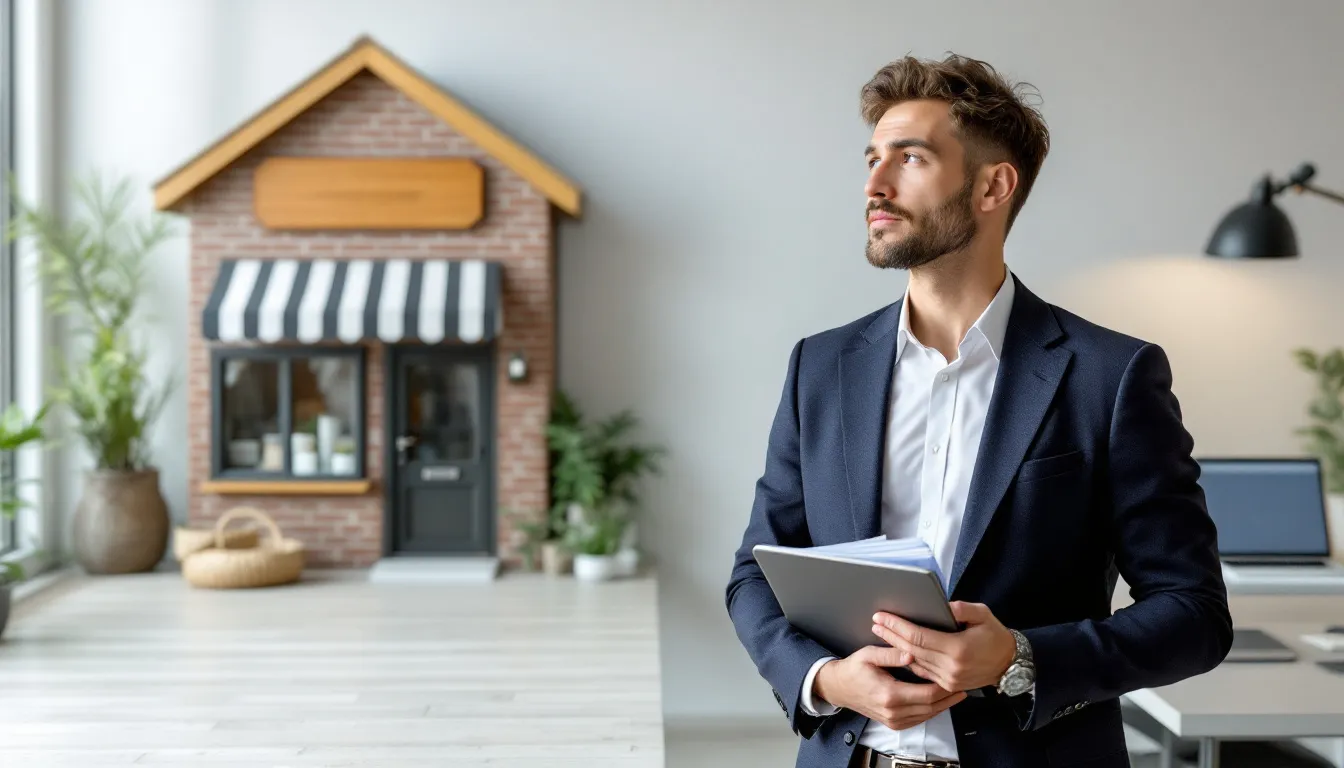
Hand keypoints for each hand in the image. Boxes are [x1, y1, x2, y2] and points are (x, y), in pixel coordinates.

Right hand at [814, 645, 966, 730]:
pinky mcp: (894, 724)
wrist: (839, 688)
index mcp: (890, 694)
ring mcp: (893, 720)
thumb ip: (891, 654)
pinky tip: (939, 701)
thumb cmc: (853, 669)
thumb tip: (911, 653)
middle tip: (962, 685)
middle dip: (948, 697)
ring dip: (943, 705)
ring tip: (956, 693)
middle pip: (931, 707)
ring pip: (927, 715)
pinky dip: (931, 711)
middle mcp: (893, 711)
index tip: (954, 678)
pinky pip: (919, 720)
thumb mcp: (869, 655)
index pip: (926, 694)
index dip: (943, 687)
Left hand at [871, 602, 1016, 692]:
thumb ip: (962, 609)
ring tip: (882, 633)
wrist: (1009, 664)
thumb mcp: (983, 615)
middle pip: (911, 650)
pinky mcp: (948, 685)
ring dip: (896, 647)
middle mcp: (950, 667)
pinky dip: (909, 660)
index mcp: (957, 649)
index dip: (897, 626)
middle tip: (876, 623)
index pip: (918, 636)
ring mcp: (948, 679)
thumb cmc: (995, 636)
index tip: (882, 616)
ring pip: (914, 662)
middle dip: (891, 635)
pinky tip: (898, 649)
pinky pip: (923, 672)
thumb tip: (943, 605)